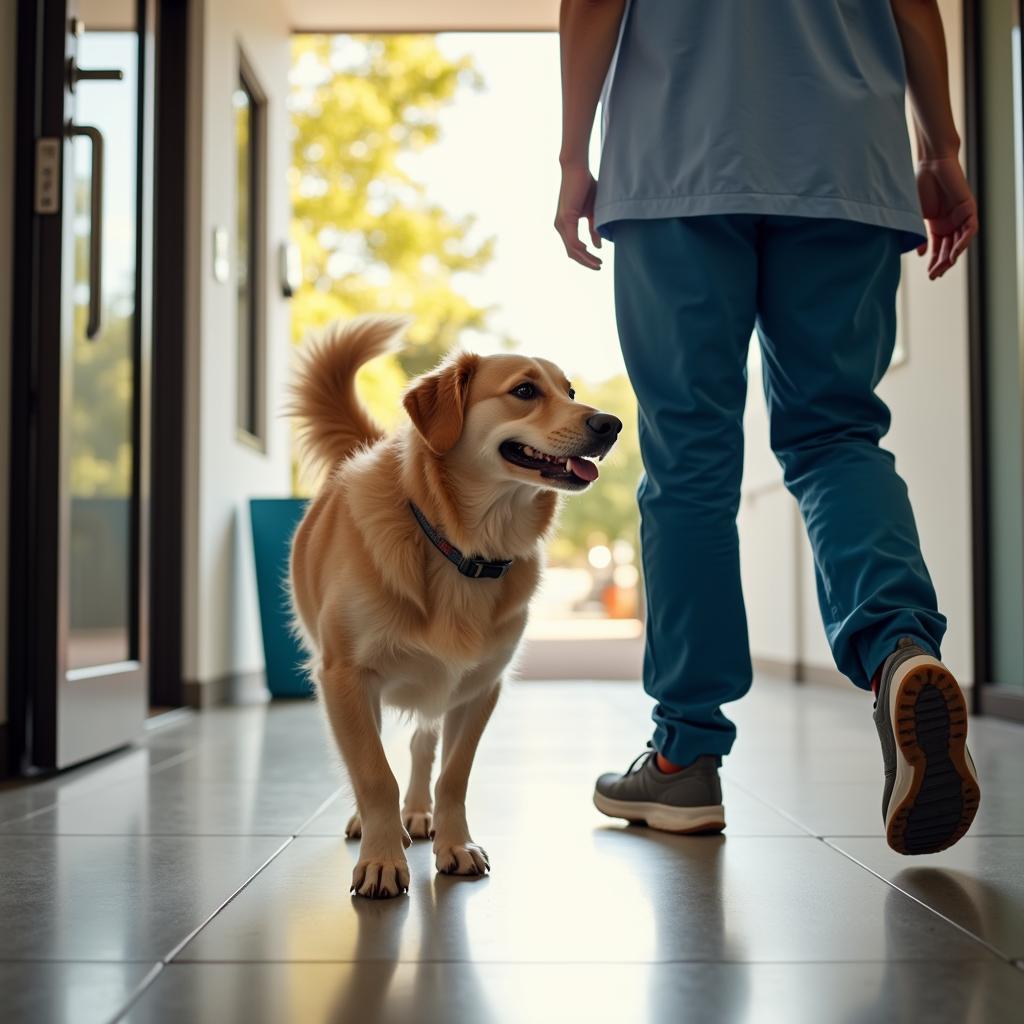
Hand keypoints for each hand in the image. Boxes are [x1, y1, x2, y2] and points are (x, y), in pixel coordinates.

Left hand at [555, 164, 601, 269]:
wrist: (577, 169)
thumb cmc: (586, 187)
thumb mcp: (593, 212)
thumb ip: (594, 229)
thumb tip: (597, 246)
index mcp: (565, 226)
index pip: (573, 249)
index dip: (585, 259)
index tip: (598, 264)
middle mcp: (560, 227)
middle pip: (572, 253)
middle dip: (586, 262)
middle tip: (599, 267)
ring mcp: (561, 223)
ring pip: (572, 249)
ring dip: (585, 258)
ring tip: (597, 263)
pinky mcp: (566, 218)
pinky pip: (573, 240)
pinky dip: (582, 249)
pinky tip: (590, 252)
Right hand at [915, 157, 977, 279]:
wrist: (929, 163)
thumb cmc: (919, 185)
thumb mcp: (916, 216)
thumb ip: (919, 234)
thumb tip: (921, 253)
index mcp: (937, 224)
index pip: (939, 248)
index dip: (935, 262)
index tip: (929, 274)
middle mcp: (950, 222)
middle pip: (950, 248)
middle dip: (943, 263)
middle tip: (934, 275)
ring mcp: (960, 215)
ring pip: (961, 242)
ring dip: (952, 256)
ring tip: (942, 268)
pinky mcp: (968, 207)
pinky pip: (970, 230)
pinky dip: (963, 242)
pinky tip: (954, 253)